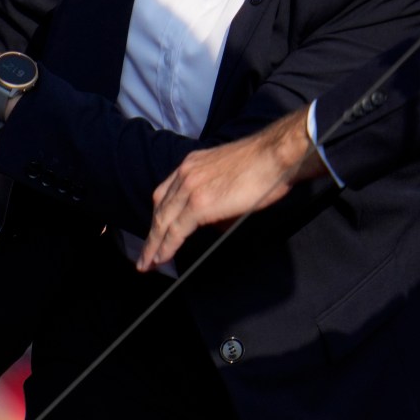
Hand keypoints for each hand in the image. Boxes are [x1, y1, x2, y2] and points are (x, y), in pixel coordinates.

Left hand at [140, 107, 315, 269]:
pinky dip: (167, 246)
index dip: (159, 216)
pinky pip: (177, 229)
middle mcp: (184, 174)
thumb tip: (215, 222)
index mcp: (190, 165)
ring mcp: (189, 188)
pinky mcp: (199, 203)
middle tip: (145, 255)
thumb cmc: (263, 167)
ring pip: (164, 221)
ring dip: (154, 245)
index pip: (166, 195)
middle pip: (160, 209)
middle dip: (152, 234)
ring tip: (148, 264)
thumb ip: (216, 197)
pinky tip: (162, 258)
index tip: (154, 233)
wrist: (274, 155)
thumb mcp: (229, 177)